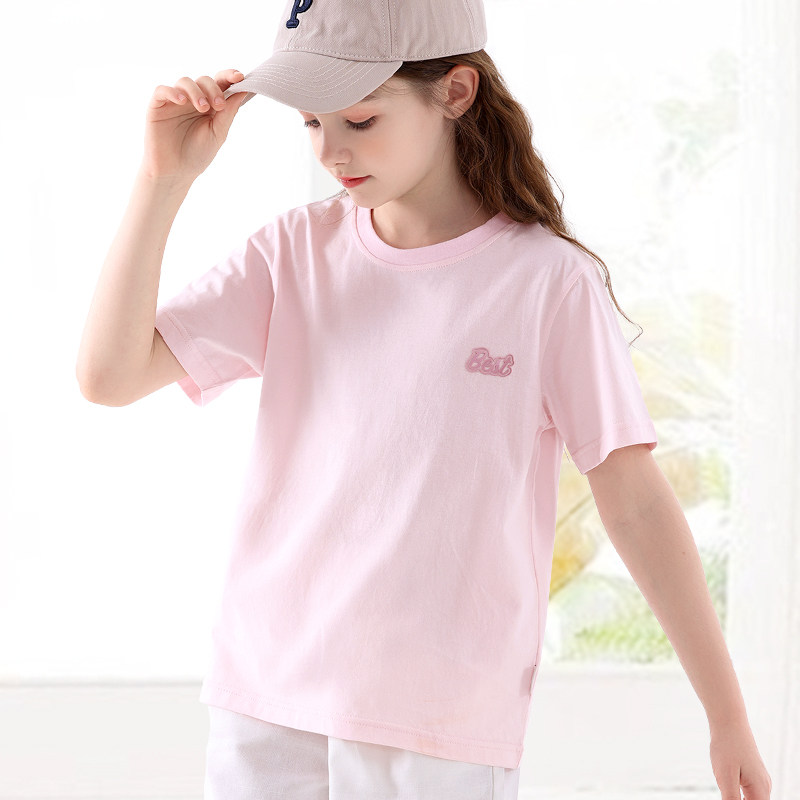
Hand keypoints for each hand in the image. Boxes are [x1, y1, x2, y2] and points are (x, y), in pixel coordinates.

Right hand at [140, 68, 248, 182]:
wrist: (176, 172)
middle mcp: (193, 99)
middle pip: (204, 80)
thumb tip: (243, 90)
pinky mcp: (158, 105)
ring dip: (197, 91)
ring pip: (185, 82)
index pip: (220, 84)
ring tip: (203, 108)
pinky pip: (163, 90)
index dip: (229, 76)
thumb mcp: (218, 134)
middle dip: (213, 89)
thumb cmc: (198, 154)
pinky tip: (182, 101)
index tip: (240, 77)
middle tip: (219, 106)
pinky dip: (173, 92)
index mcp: (210, 105)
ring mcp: (175, 101)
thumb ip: (228, 112)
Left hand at [709, 719, 771, 799]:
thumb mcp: (725, 777)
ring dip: (736, 797)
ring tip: (725, 779)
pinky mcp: (751, 772)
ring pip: (750, 798)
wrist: (728, 720)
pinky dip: (736, 792)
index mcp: (761, 790)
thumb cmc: (726, 746)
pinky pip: (746, 790)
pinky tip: (725, 780)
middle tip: (725, 787)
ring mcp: (759, 778)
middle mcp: (764, 786)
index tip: (728, 796)